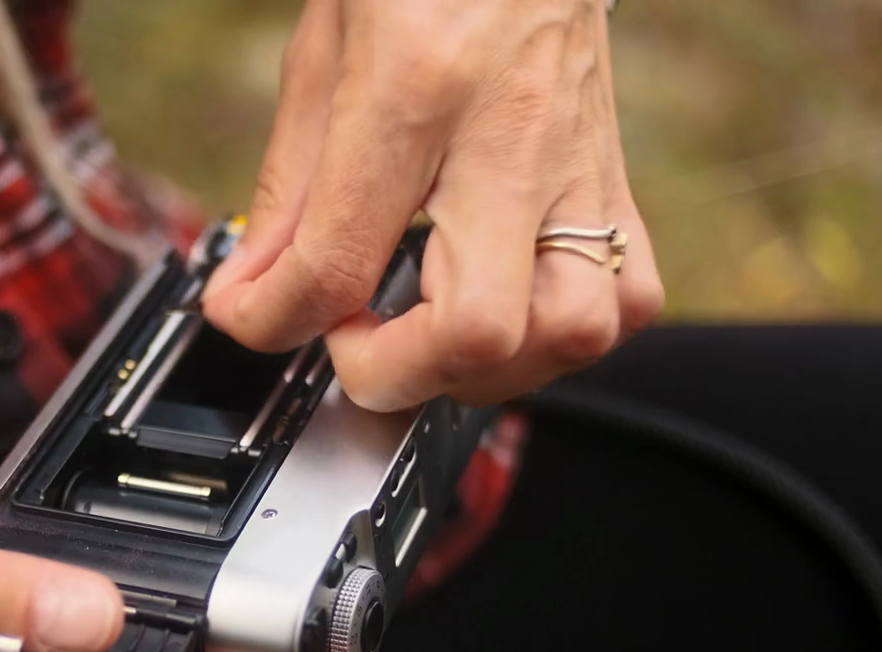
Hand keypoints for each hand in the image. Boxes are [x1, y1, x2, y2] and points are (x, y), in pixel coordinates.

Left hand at [202, 0, 663, 409]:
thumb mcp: (325, 51)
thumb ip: (290, 185)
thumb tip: (255, 291)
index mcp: (417, 86)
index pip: (338, 261)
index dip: (272, 321)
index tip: (254, 319)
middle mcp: (512, 134)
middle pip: (479, 327)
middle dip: (396, 371)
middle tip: (356, 339)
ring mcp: (579, 160)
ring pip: (574, 329)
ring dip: (489, 365)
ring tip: (431, 334)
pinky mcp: (617, 174)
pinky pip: (626, 298)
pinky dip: (561, 332)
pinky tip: (507, 309)